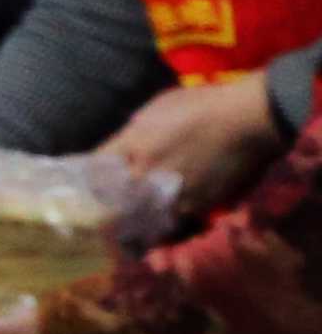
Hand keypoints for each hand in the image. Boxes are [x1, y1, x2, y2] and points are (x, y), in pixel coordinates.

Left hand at [94, 79, 291, 228]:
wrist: (246, 120)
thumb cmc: (201, 105)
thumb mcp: (157, 109)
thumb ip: (135, 132)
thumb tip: (122, 147)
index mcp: (133, 144)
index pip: (96, 167)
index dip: (89, 177)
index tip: (86, 184)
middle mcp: (146, 170)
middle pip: (114, 197)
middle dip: (107, 204)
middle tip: (101, 214)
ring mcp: (171, 190)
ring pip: (143, 213)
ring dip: (136, 218)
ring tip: (130, 227)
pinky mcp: (198, 204)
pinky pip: (174, 218)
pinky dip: (168, 220)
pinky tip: (165, 220)